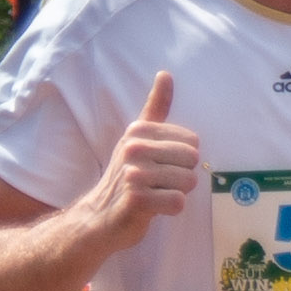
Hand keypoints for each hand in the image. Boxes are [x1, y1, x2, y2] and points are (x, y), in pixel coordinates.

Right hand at [90, 71, 199, 240]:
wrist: (98, 217)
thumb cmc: (124, 176)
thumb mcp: (137, 138)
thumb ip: (155, 107)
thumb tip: (165, 73)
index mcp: (138, 130)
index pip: (192, 141)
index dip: (183, 158)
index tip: (161, 166)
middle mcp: (134, 148)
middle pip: (192, 160)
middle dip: (183, 177)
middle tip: (159, 184)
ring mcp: (133, 174)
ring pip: (188, 182)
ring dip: (176, 193)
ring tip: (155, 195)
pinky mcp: (136, 200)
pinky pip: (178, 202)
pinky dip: (171, 209)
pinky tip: (153, 209)